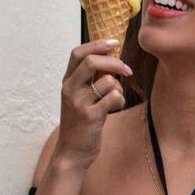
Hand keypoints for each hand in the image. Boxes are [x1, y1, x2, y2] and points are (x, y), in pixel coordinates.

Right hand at [52, 39, 132, 171]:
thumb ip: (89, 80)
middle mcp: (70, 89)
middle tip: (127, 70)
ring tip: (116, 98)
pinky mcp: (90, 116)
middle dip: (114, 63)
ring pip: (107, 81)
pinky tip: (115, 108)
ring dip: (118, 88)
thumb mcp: (78, 98)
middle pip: (92, 61)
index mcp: (67, 82)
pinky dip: (119, 101)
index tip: (114, 43)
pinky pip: (113, 97)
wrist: (72, 152)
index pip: (77, 53)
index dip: (97, 44)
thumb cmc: (80, 124)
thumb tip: (111, 60)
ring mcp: (79, 103)